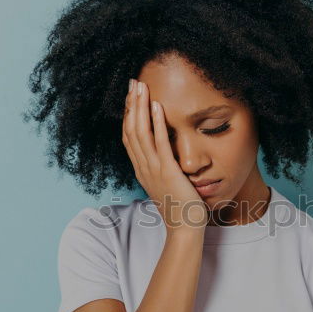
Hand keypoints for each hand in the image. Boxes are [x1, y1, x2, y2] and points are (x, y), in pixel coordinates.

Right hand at [122, 79, 208, 232]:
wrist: (185, 229)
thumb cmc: (180, 208)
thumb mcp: (166, 184)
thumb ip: (163, 169)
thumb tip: (166, 157)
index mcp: (142, 169)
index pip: (129, 136)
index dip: (128, 114)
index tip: (130, 96)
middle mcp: (143, 167)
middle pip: (130, 129)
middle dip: (130, 104)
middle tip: (132, 82)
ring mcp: (153, 169)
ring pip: (140, 133)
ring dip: (139, 108)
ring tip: (141, 87)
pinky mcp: (167, 171)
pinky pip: (159, 143)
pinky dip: (156, 123)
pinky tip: (157, 106)